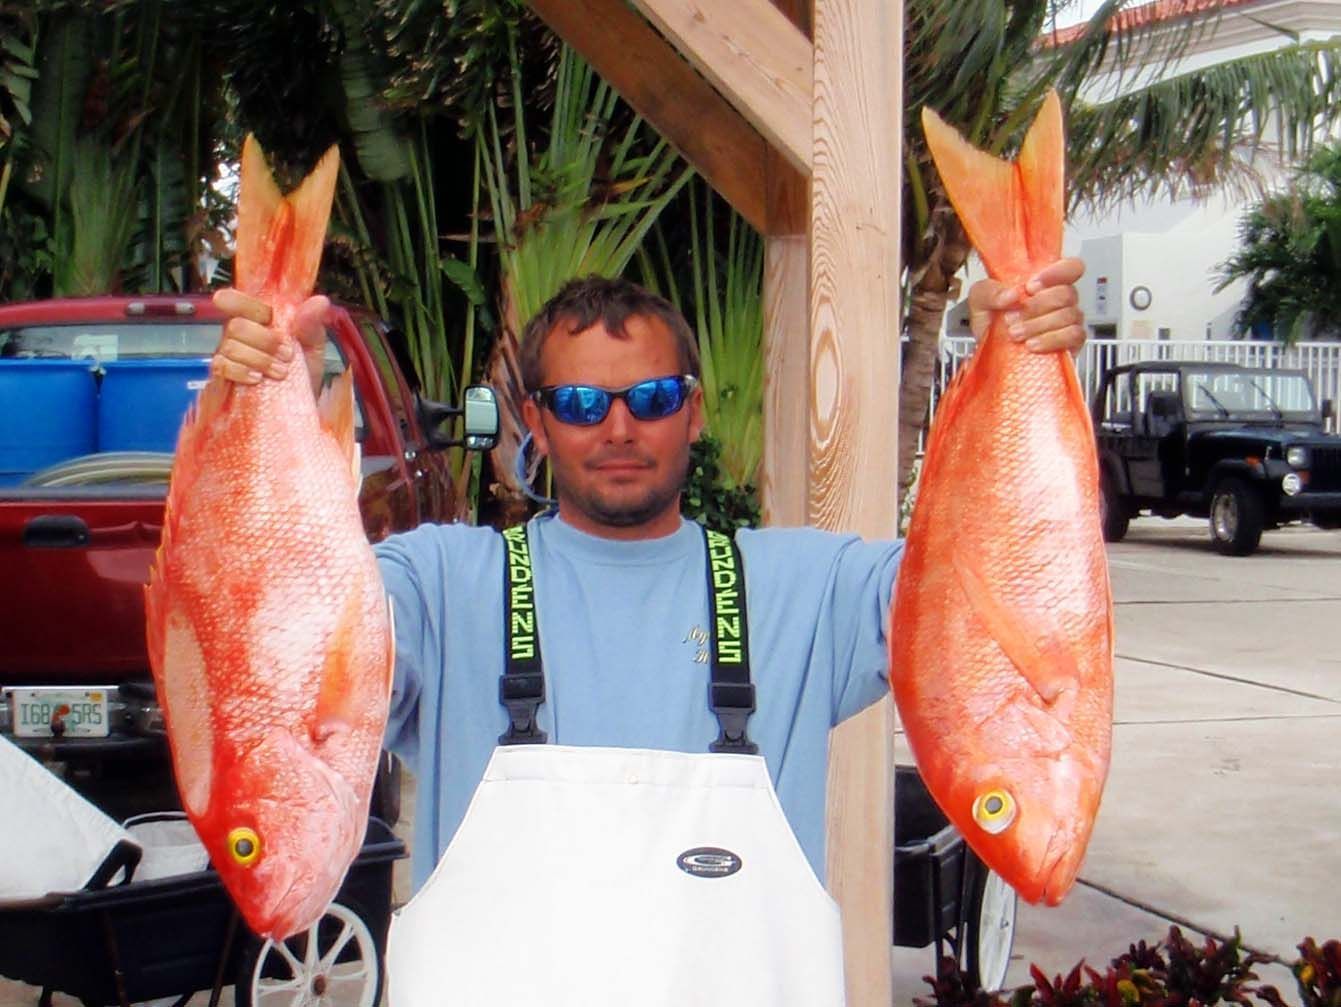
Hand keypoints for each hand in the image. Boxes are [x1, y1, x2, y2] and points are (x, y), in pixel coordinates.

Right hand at [211, 288, 328, 394]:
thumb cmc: (302, 374)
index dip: (242, 302)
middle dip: (265, 340)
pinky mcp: (221, 378)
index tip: (266, 316)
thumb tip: (320, 301)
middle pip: (235, 325)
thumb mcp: (312, 348)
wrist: (298, 408)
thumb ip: (312, 324)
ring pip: (229, 346)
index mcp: (256, 321)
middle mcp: (237, 336)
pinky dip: (242, 371)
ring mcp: (227, 356)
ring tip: (282, 372)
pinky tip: (258, 379)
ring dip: (259, 359)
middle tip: (288, 354)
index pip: (235, 300)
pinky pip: (222, 367)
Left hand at [967, 257, 1085, 353]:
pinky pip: (1074, 336)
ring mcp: (1068, 320)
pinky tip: (1032, 345)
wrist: (988, 350)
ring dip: (1039, 325)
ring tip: (1015, 334)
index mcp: (1045, 281)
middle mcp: (1061, 298)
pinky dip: (1052, 340)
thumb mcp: (979, 299)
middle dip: (1036, 307)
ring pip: (1069, 315)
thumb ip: (990, 291)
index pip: (1071, 267)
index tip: (1031, 287)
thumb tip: (1012, 295)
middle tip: (1011, 318)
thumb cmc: (990, 320)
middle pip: (1066, 293)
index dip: (1057, 273)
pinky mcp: (1070, 342)